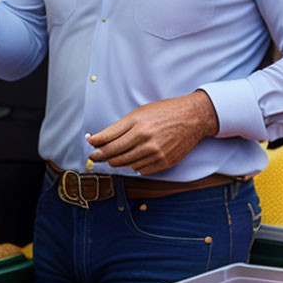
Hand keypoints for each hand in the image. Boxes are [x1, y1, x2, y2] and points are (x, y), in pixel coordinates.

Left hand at [86, 91, 218, 175]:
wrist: (192, 118)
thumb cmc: (164, 112)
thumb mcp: (139, 113)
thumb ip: (117, 128)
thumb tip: (95, 139)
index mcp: (137, 125)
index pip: (109, 142)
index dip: (96, 148)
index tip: (90, 149)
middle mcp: (145, 140)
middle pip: (115, 156)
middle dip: (103, 157)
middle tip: (97, 157)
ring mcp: (156, 153)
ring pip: (127, 165)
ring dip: (119, 162)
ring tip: (118, 156)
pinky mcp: (164, 162)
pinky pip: (141, 170)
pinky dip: (135, 166)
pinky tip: (136, 158)